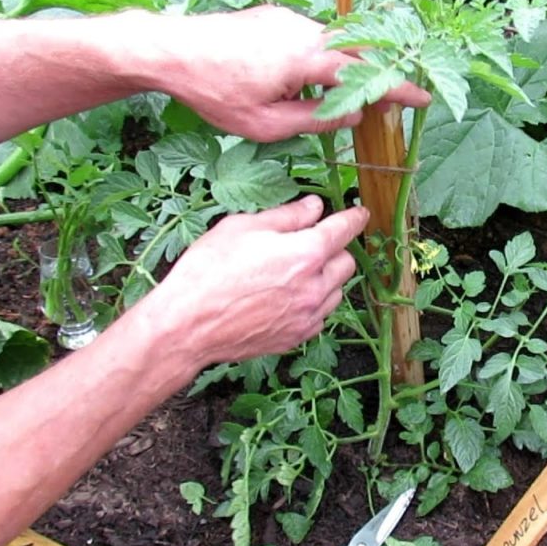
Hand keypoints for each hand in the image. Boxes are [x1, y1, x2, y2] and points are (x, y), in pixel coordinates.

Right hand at [146, 195, 366, 364]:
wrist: (187, 325)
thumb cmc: (208, 271)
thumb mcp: (243, 227)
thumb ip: (287, 216)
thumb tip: (314, 207)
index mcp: (306, 254)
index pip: (344, 230)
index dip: (354, 218)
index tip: (360, 213)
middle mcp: (314, 287)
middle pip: (346, 263)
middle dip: (335, 250)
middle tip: (309, 244)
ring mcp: (307, 316)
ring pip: (336, 292)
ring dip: (325, 279)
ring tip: (293, 273)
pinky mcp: (296, 338)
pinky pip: (319, 316)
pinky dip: (313, 304)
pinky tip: (287, 298)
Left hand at [147, 5, 430, 140]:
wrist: (170, 50)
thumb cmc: (214, 92)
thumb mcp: (266, 125)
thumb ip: (315, 122)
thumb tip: (352, 115)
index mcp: (307, 58)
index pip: (366, 74)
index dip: (398, 88)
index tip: (423, 98)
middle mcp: (304, 31)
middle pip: (356, 54)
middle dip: (376, 79)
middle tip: (389, 104)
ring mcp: (289, 19)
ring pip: (333, 46)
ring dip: (344, 71)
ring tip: (344, 100)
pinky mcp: (274, 16)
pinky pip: (310, 38)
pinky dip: (321, 59)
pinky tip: (308, 82)